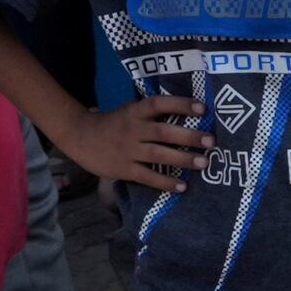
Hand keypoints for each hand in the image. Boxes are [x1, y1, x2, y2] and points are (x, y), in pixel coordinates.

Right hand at [51, 89, 199, 195]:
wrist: (79, 136)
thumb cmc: (112, 124)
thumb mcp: (129, 111)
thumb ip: (151, 113)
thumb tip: (186, 113)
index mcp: (134, 111)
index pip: (159, 104)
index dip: (181, 104)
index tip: (203, 108)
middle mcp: (132, 129)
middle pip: (163, 132)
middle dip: (189, 137)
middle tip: (211, 141)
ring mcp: (128, 150)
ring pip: (159, 155)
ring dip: (183, 159)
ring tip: (204, 163)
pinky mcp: (124, 169)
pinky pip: (148, 177)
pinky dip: (166, 182)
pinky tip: (183, 186)